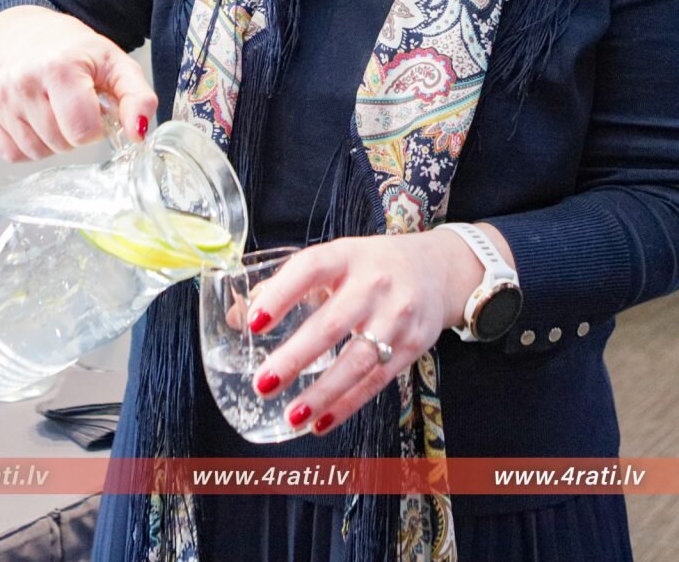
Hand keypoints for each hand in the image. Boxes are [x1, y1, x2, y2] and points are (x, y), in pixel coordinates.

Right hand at [0, 6, 156, 161]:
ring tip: (54, 109)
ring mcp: (0, 96)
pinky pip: (13, 153)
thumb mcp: (117, 65)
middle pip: (60, 143)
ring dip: (53, 140)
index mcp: (59, 67)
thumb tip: (138, 133)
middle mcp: (23, 80)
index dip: (96, 127)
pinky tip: (35, 118)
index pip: (82, 131)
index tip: (94, 108)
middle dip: (74, 132)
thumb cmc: (79, 54)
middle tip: (74, 106)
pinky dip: (29, 145)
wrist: (33, 37)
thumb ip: (138, 98)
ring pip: (37, 152)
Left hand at [241, 227, 500, 435]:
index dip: (280, 294)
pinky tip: (320, 422)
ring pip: (357, 361)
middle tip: (263, 383)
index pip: (310, 269)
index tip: (253, 322)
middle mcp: (374, 283)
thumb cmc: (371, 266)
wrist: (439, 270)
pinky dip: (347, 405)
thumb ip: (290, 285)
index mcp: (346, 256)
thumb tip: (239, 318)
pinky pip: (377, 381)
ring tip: (291, 415)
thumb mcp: (336, 259)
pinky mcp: (413, 345)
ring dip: (322, 393)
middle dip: (296, 357)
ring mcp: (398, 316)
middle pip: (333, 324)